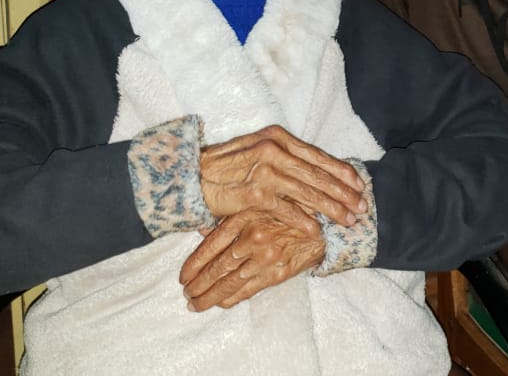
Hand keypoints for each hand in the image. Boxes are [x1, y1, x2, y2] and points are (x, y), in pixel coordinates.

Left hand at [180, 210, 324, 310]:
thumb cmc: (288, 211)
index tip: (183, 277)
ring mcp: (265, 258)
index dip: (193, 265)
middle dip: (197, 285)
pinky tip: (220, 303)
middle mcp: (252, 238)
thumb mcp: (257, 204)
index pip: (209, 246)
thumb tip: (201, 230)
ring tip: (196, 303)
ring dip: (209, 297)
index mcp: (243, 218)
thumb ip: (228, 216)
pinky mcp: (278, 273)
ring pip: (229, 283)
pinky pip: (248, 291)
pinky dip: (231, 299)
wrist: (324, 223)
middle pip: (216, 268)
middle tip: (186, 294)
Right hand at [200, 125, 365, 235]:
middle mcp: (274, 149)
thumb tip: (317, 172)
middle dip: (344, 193)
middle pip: (318, 174)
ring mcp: (265, 171)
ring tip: (348, 220)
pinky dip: (304, 220)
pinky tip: (317, 230)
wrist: (190, 177)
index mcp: (277, 137)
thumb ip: (286, 158)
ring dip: (332, 208)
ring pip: (308, 192)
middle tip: (362, 207)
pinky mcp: (255, 193)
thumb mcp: (257, 150)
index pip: (318, 155)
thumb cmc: (225, 167)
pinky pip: (287, 209)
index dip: (342, 171)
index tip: (359, 184)